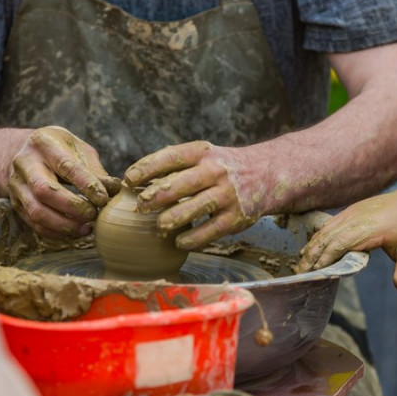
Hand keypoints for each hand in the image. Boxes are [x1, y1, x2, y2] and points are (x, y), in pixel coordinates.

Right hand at [8, 126, 120, 238]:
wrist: (24, 151)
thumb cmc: (59, 149)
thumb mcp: (77, 148)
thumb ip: (94, 169)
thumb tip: (114, 189)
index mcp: (44, 143)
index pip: (65, 165)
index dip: (85, 184)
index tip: (103, 199)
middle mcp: (25, 163)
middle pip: (44, 190)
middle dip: (72, 207)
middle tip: (93, 215)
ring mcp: (17, 185)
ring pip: (37, 211)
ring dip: (64, 224)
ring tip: (86, 229)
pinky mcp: (16, 203)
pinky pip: (34, 224)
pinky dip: (56, 233)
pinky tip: (74, 232)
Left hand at [124, 141, 266, 249]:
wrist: (268, 174)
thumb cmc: (222, 167)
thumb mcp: (203, 156)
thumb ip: (175, 166)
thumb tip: (134, 183)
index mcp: (203, 153)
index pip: (170, 157)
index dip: (147, 168)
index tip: (129, 179)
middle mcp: (215, 171)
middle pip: (180, 184)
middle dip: (156, 196)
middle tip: (140, 206)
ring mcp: (227, 195)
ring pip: (195, 208)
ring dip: (172, 219)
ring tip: (158, 226)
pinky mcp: (236, 218)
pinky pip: (210, 231)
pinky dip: (192, 239)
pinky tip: (178, 242)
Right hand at [295, 186, 396, 291]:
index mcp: (370, 228)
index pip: (341, 243)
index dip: (326, 257)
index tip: (315, 272)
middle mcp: (357, 218)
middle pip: (327, 237)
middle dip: (312, 256)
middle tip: (300, 274)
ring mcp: (351, 213)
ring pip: (324, 231)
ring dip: (311, 248)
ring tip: (301, 266)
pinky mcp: (349, 212)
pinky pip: (328, 226)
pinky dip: (316, 239)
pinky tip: (308, 250)